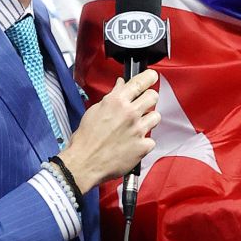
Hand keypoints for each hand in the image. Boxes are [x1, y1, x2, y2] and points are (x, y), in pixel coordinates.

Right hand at [60, 69, 160, 190]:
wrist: (84, 162)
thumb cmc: (86, 138)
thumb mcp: (95, 111)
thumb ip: (112, 97)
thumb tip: (121, 85)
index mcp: (117, 101)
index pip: (140, 82)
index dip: (149, 77)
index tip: (152, 77)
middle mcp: (130, 113)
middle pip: (153, 96)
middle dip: (149, 98)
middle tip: (143, 104)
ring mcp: (138, 130)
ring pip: (156, 116)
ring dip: (148, 120)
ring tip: (137, 126)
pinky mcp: (142, 146)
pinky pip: (151, 140)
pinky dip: (144, 141)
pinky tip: (133, 143)